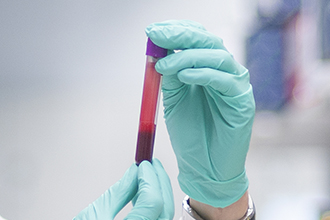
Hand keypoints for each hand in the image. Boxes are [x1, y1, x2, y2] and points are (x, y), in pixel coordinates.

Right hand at [74, 159, 173, 219]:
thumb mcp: (93, 215)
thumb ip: (118, 192)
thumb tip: (134, 172)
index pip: (152, 202)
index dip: (150, 179)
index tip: (143, 164)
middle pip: (165, 208)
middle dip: (160, 182)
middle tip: (151, 165)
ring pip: (166, 215)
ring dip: (160, 191)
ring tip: (149, 174)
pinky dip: (156, 204)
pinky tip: (147, 192)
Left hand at [146, 20, 254, 207]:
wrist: (204, 166)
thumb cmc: (190, 134)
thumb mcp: (174, 99)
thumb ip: (170, 76)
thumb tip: (161, 52)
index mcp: (207, 69)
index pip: (197, 40)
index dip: (177, 31)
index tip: (154, 30)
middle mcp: (224, 72)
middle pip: (208, 41)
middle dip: (181, 36)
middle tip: (158, 35)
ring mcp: (235, 84)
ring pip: (217, 56)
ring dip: (187, 57)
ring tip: (164, 65)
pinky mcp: (242, 100)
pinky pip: (224, 80)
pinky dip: (203, 74)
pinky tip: (184, 76)